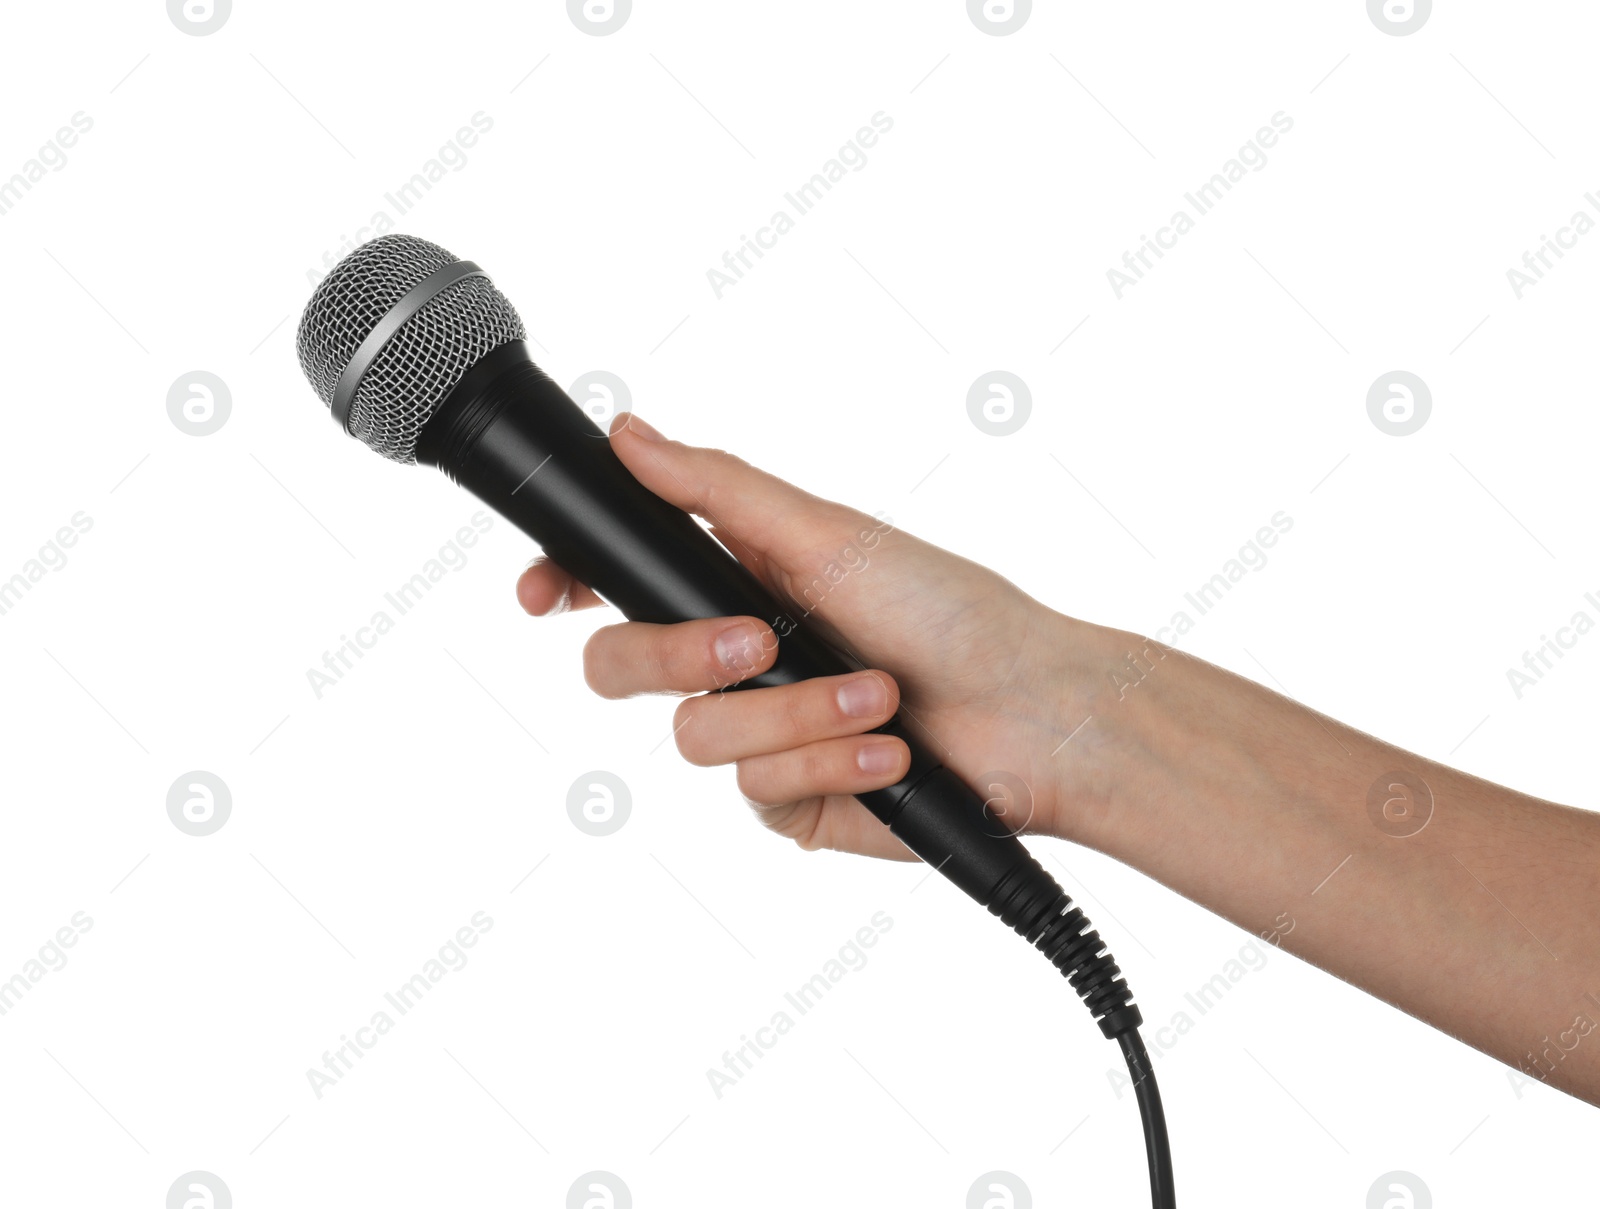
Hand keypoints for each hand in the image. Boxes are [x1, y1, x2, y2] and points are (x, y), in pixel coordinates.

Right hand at [518, 414, 1105, 860]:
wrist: (1034, 716)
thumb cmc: (950, 612)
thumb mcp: (830, 536)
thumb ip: (718, 491)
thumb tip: (628, 431)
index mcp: (735, 583)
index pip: (616, 586)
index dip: (563, 585)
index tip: (544, 594)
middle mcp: (735, 661)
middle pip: (621, 668)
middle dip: (685, 656)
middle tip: (758, 641)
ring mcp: (758, 735)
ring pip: (695, 737)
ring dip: (797, 714)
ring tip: (879, 698)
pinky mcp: (789, 803)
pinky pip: (757, 791)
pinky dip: (830, 763)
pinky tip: (890, 754)